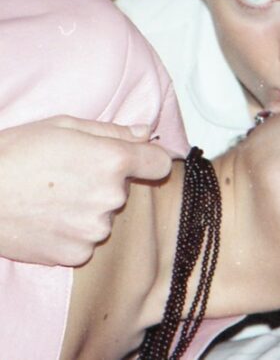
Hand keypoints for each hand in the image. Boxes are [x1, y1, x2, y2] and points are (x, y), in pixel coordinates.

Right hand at [0, 116, 171, 265]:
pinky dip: (72, 233)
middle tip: (69, 174)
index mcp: (113, 161)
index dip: (149, 160)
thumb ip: (112, 131)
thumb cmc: (17, 151)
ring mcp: (93, 231)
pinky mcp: (74, 256)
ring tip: (52, 197)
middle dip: (104, 182)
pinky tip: (47, 219)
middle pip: (124, 190)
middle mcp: (111, 198)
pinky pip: (86, 242)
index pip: (159, 164)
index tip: (137, 160)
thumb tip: (145, 133)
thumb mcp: (65, 126)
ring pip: (103, 217)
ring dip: (87, 209)